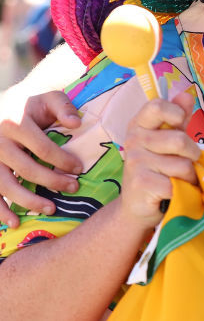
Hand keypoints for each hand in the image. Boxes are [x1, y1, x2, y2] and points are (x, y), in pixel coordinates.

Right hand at [0, 90, 84, 226]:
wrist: (2, 109)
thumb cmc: (30, 106)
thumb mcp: (48, 98)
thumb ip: (63, 107)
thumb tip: (77, 123)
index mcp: (15, 123)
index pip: (42, 148)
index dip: (62, 160)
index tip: (79, 169)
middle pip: (27, 169)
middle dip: (52, 181)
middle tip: (73, 188)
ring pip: (6, 185)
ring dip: (28, 200)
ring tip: (51, 209)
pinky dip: (0, 210)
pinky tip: (14, 223)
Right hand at [118, 91, 199, 229]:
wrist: (138, 206)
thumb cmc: (158, 168)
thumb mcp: (169, 140)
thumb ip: (178, 118)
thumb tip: (186, 94)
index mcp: (139, 125)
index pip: (156, 106)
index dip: (175, 112)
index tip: (180, 122)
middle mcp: (133, 140)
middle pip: (180, 140)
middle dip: (192, 154)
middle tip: (185, 162)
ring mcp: (135, 162)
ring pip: (183, 164)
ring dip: (189, 175)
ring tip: (178, 179)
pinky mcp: (141, 183)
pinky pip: (178, 182)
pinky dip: (184, 189)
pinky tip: (172, 191)